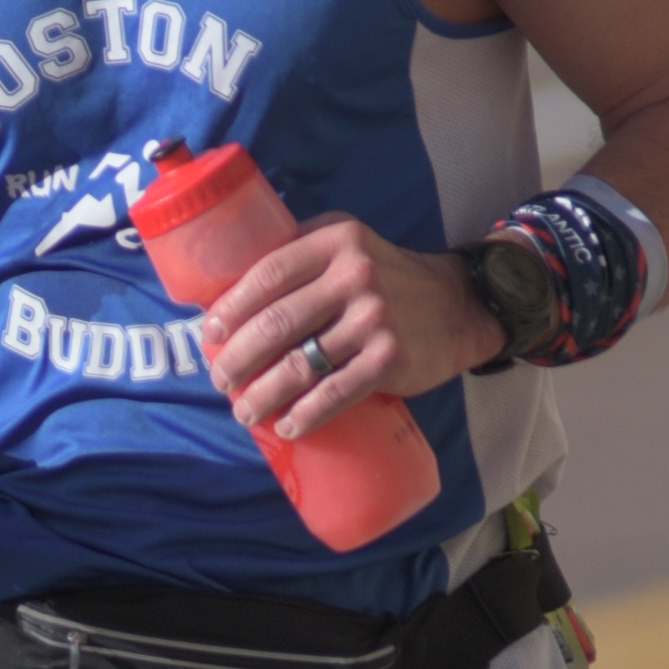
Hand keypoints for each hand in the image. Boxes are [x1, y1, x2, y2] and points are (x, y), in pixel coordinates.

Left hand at [201, 224, 500, 435]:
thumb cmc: (386, 277)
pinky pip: (335, 394)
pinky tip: (287, 426)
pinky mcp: (390, 360)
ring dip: (262, 395)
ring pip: (300, 365)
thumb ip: (301, 253)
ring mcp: (374, 320)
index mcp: (335, 241)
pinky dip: (305, 415)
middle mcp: (354, 276)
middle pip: (276, 324)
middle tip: (221, 380)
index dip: (232, 307)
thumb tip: (233, 290)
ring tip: (244, 411)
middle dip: (238, 358)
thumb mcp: (348, 244)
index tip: (210, 334)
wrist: (458, 304)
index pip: (268, 273)